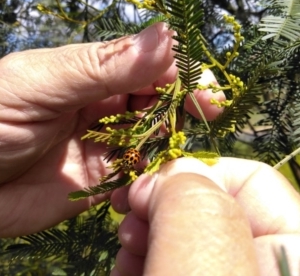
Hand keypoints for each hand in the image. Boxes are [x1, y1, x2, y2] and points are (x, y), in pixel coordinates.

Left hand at [0, 23, 223, 236]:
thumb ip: (104, 65)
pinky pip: (137, 175)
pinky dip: (149, 177)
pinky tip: (151, 180)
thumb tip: (166, 37)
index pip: (147, 68)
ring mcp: (105, 144)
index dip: (176, 76)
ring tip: (173, 152)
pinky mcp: (103, 179)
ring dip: (168, 144)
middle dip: (180, 108)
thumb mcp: (42, 83)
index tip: (202, 91)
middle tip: (205, 115)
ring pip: (152, 138)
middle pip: (156, 102)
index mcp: (91, 75)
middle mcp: (103, 107)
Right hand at [111, 157, 299, 275]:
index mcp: (296, 250)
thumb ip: (194, 206)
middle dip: (162, 205)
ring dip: (150, 235)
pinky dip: (152, 259)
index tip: (142, 190)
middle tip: (128, 223)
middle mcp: (274, 262)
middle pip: (216, 206)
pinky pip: (183, 258)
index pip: (251, 179)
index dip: (192, 173)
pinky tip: (130, 269)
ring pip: (193, 234)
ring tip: (126, 252)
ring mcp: (241, 272)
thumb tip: (173, 172)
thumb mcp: (197, 267)